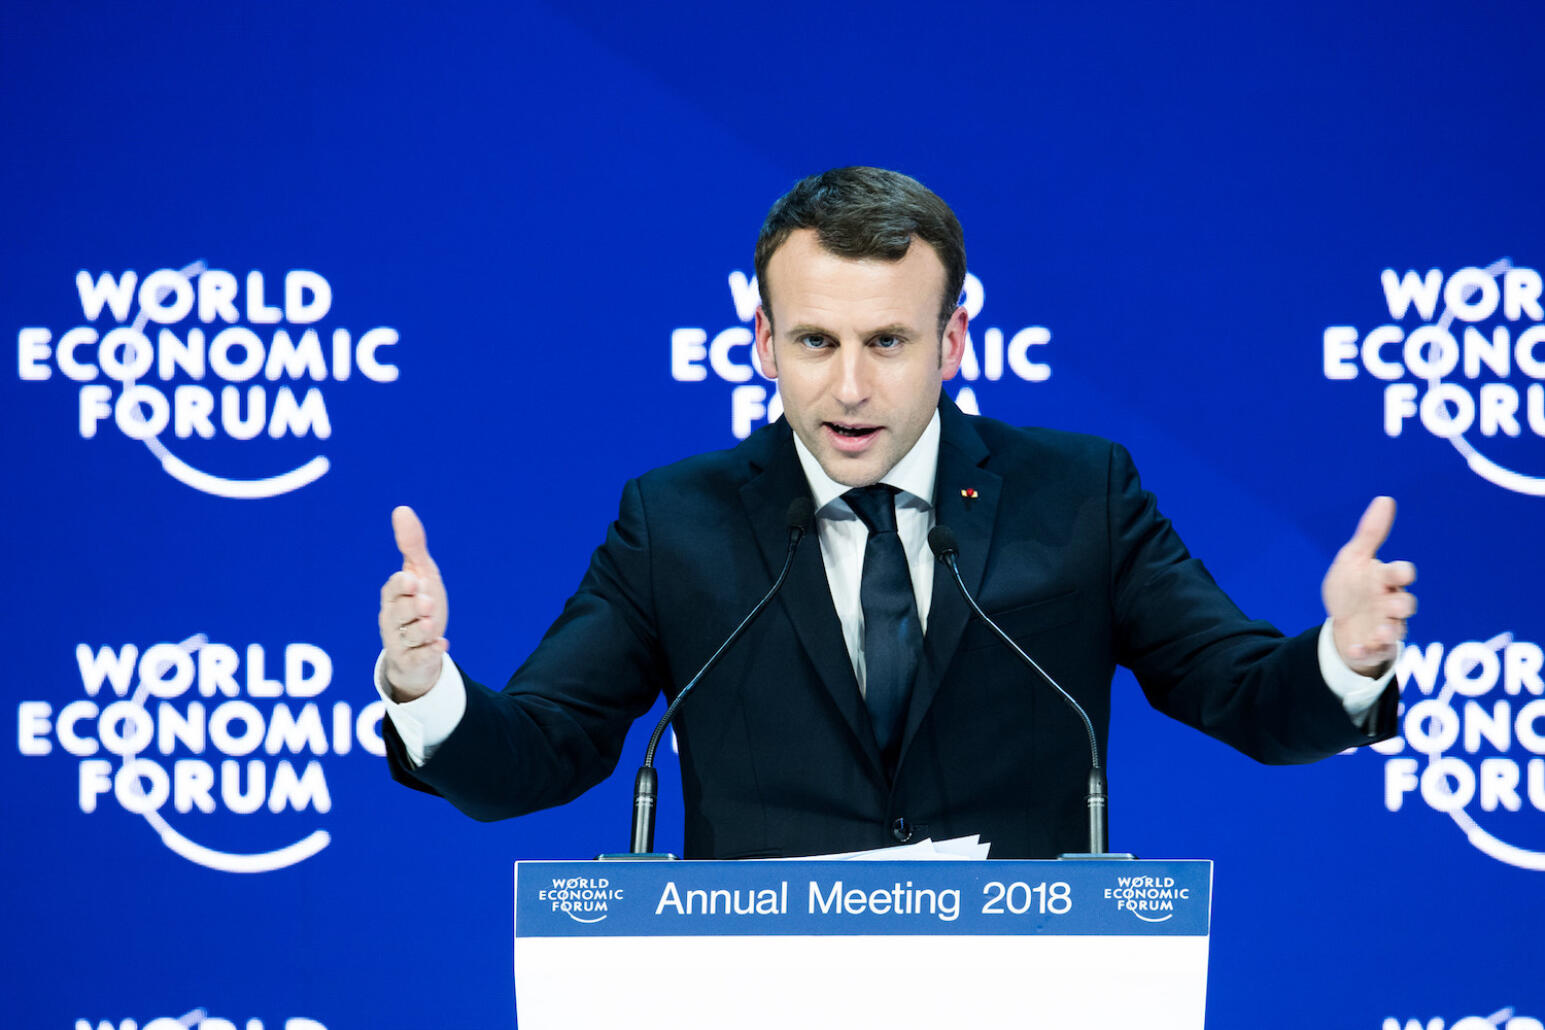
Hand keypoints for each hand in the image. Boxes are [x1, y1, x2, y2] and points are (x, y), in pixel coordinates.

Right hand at [378, 505, 449, 699]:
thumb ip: (412, 545)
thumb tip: (401, 509)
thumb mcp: (421, 573)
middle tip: (426, 603)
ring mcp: (401, 642)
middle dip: (412, 608)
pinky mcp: (413, 661)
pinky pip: (418, 659)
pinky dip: (430, 653)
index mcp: (393, 595)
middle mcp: (393, 619)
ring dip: (421, 631)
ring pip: (408, 637)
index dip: (402, 585)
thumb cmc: (419, 604)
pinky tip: (443, 645)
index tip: (413, 579)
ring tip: (432, 625)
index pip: (393, 589)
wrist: (423, 646)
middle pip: (398, 613)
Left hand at [1321, 496, 1416, 676]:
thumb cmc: (1353, 586)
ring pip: (1397, 631)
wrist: (1341, 620)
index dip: (1402, 572)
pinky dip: (1366, 652)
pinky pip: (1374, 653)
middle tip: (1393, 604)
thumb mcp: (1354, 559)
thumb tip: (1385, 499)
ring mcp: (1385, 626)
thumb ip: (1370, 533)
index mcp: (1385, 579)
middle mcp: (1390, 603)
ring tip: (1382, 630)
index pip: (1402, 573)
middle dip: (1401, 604)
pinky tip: (1355, 649)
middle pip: (1405, 604)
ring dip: (1391, 630)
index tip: (1400, 572)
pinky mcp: (1374, 647)